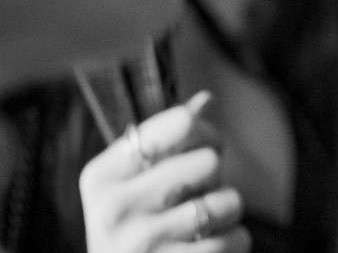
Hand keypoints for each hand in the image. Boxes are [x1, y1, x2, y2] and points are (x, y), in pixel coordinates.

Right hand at [80, 91, 250, 252]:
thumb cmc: (133, 228)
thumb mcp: (132, 183)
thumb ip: (167, 140)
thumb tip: (207, 100)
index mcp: (102, 175)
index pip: (180, 123)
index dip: (204, 131)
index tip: (198, 148)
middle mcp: (116, 208)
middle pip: (209, 161)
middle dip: (213, 177)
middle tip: (195, 193)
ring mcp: (143, 244)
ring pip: (227, 201)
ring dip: (226, 212)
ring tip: (202, 223)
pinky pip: (235, 238)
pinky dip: (234, 240)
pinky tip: (209, 245)